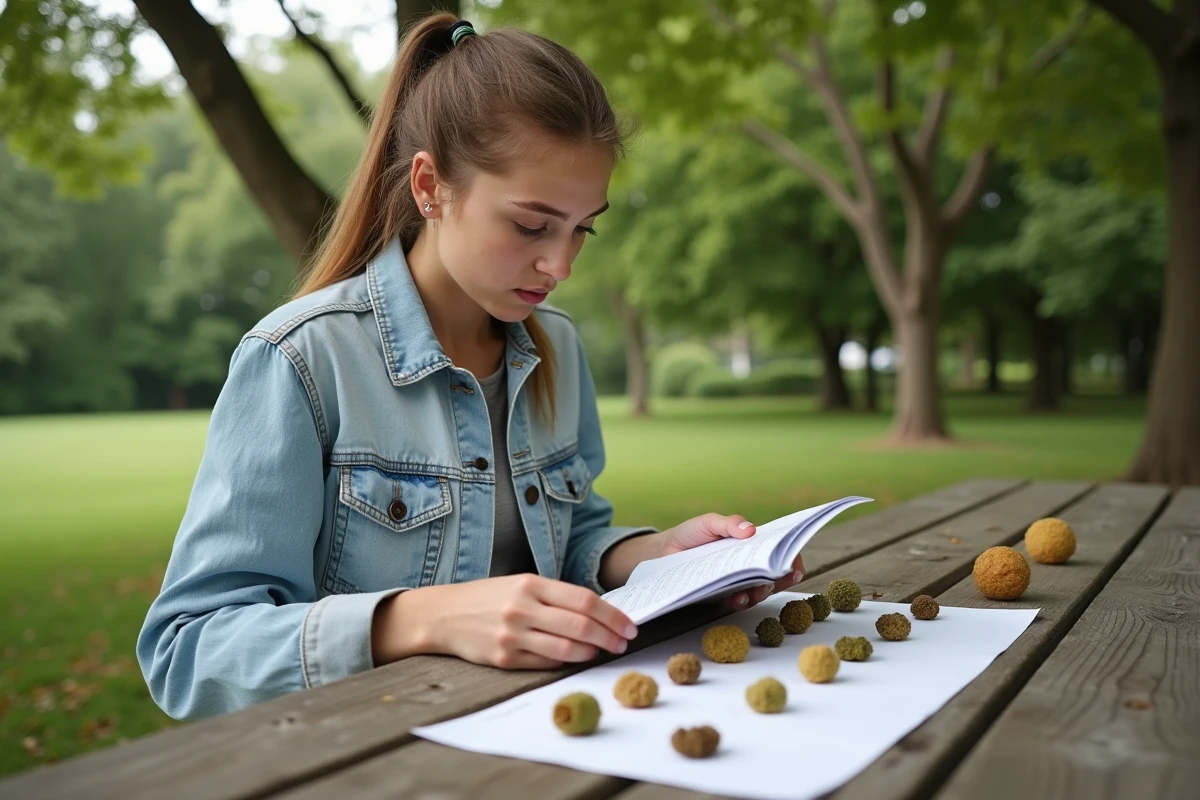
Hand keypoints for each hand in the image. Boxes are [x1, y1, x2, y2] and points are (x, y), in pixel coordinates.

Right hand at [372, 573, 637, 669]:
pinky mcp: (505, 658)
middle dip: (609, 636)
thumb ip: (555, 596)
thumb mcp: (521, 584)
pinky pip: (545, 664)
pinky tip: (577, 658)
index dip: (611, 615)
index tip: (628, 625)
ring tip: (604, 651)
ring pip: (565, 649)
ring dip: (591, 652)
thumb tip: (598, 613)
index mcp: (531, 584)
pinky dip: (566, 662)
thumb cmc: (490, 598)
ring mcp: (513, 635)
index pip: (584, 600)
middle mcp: (522, 608)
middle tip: (624, 642)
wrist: (444, 615)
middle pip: (580, 626)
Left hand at [660, 513, 805, 611]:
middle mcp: (748, 564)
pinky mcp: (723, 594)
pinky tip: (738, 598)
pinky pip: (738, 601)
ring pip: (759, 590)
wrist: (665, 552)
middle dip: (782, 578)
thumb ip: (728, 523)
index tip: (795, 565)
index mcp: (751, 544)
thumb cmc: (691, 533)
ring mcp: (737, 581)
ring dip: (763, 591)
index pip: (779, 551)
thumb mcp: (709, 522)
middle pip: (775, 574)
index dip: (792, 558)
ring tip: (759, 589)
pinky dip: (741, 600)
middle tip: (782, 578)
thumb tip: (750, 529)